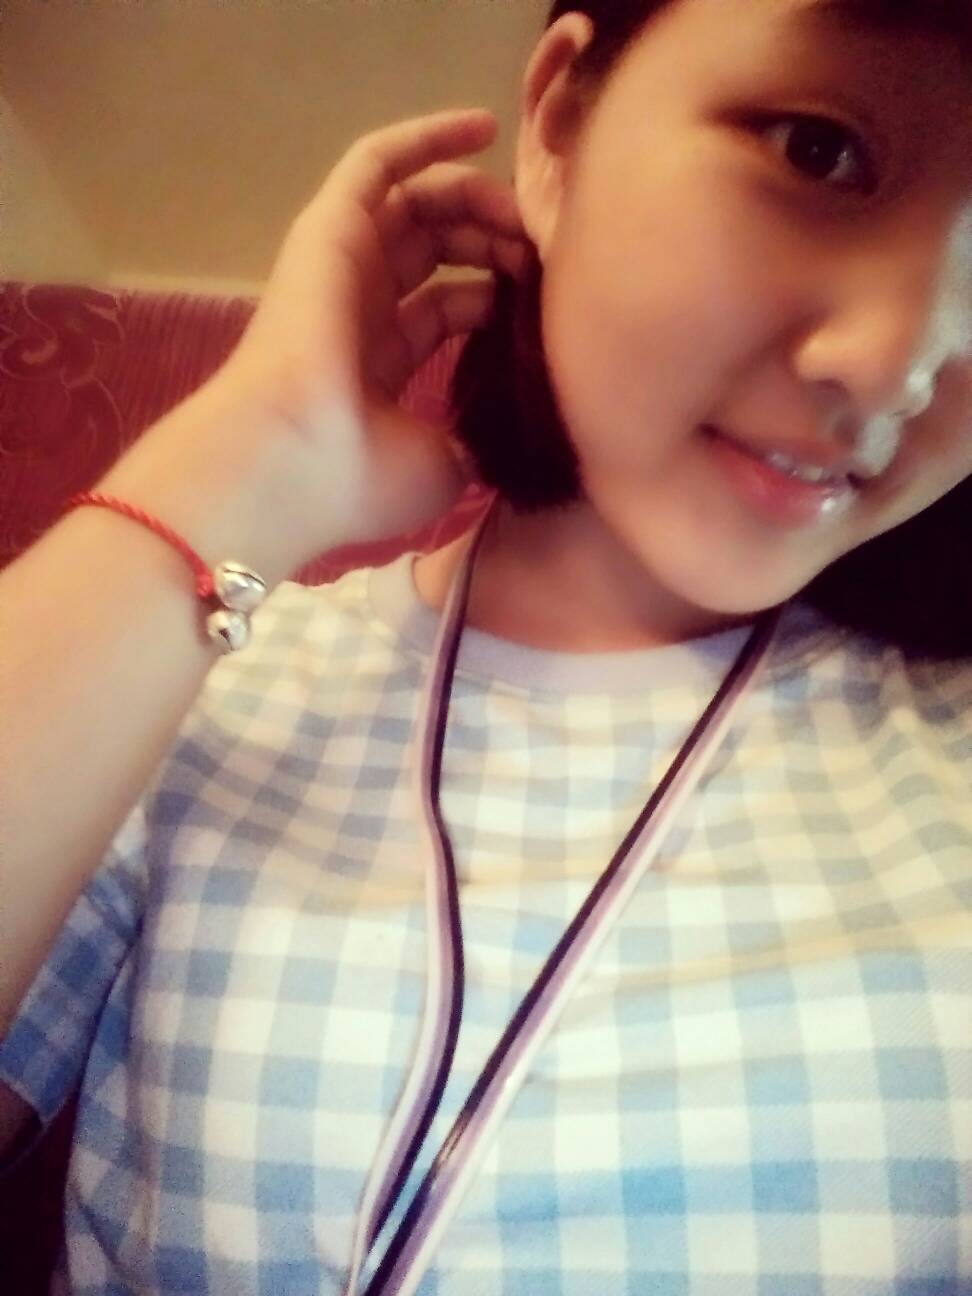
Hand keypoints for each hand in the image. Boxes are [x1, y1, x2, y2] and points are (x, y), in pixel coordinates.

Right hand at [213, 107, 530, 550]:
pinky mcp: (329, 229)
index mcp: (379, 367)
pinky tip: (483, 125)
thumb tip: (495, 443)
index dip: (497, 296)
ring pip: (414, 203)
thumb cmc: (361, 475)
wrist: (295, 461)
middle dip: (492, 241)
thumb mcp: (440, 470)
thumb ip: (467, 443)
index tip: (546, 303)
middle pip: (435, 250)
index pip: (447, 310)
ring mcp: (341, 266)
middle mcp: (359, 311)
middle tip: (541, 249)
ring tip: (525, 207)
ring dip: (475, 196)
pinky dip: (428, 137)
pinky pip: (376, 163)